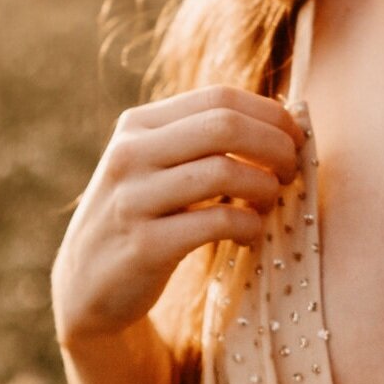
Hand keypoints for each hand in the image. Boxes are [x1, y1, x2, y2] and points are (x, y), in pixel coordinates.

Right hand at [50, 85, 307, 346]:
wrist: (87, 285)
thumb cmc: (142, 219)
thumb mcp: (154, 167)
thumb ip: (200, 141)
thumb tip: (283, 121)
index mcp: (137, 126)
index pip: (218, 98)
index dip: (270, 115)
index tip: (295, 139)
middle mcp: (130, 154)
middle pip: (225, 126)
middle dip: (274, 146)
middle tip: (291, 171)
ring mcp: (134, 199)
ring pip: (224, 172)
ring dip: (264, 187)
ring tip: (269, 204)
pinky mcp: (144, 246)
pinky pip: (216, 223)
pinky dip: (248, 226)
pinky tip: (249, 235)